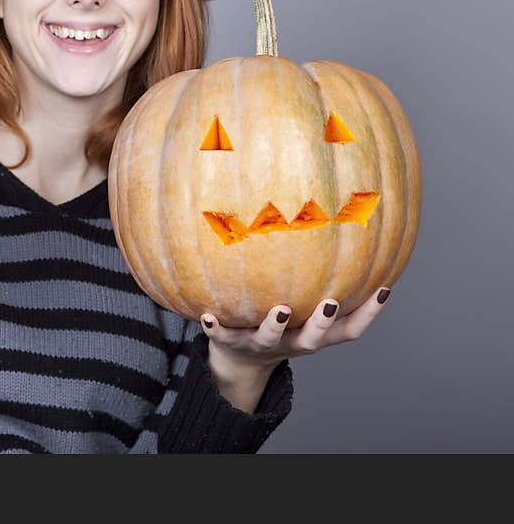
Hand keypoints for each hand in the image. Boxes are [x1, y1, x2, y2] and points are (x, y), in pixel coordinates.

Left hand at [200, 287, 392, 378]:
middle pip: (312, 338)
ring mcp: (260, 343)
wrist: (238, 360)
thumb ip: (318, 281)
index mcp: (311, 335)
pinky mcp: (230, 341)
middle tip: (330, 303)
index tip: (383, 289)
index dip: (369, 314)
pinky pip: (221, 335)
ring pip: (269, 337)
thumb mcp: (303, 310)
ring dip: (274, 324)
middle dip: (322, 323)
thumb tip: (344, 231)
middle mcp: (290, 341)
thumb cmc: (279, 325)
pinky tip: (207, 314)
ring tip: (279, 309)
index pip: (348, 330)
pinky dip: (215, 326)